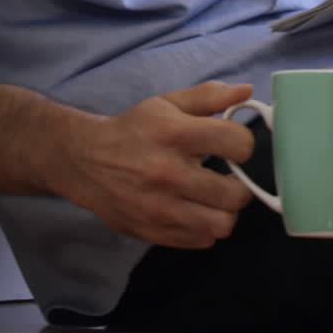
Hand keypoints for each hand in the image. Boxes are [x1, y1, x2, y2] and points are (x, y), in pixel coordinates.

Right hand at [59, 81, 255, 248]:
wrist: (85, 161)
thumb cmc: (134, 129)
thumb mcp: (167, 103)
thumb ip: (209, 96)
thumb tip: (247, 91)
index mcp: (175, 134)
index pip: (239, 144)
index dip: (243, 145)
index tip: (233, 147)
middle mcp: (169, 173)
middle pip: (236, 195)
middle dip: (240, 186)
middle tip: (228, 179)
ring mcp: (160, 208)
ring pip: (222, 225)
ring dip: (224, 211)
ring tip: (213, 198)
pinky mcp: (152, 232)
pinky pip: (201, 241)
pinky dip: (204, 228)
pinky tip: (194, 210)